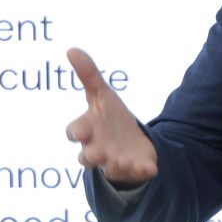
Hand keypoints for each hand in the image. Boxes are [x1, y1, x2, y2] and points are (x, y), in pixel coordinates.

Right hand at [64, 47, 157, 184]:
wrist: (130, 141)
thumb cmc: (109, 118)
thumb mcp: (101, 95)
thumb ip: (88, 75)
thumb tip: (71, 49)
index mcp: (88, 131)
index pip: (75, 132)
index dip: (76, 132)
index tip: (79, 132)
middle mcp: (97, 149)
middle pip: (88, 157)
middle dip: (91, 155)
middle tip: (97, 153)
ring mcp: (115, 161)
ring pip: (111, 168)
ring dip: (117, 164)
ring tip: (124, 159)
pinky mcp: (134, 168)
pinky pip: (137, 173)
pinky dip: (142, 170)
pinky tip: (150, 167)